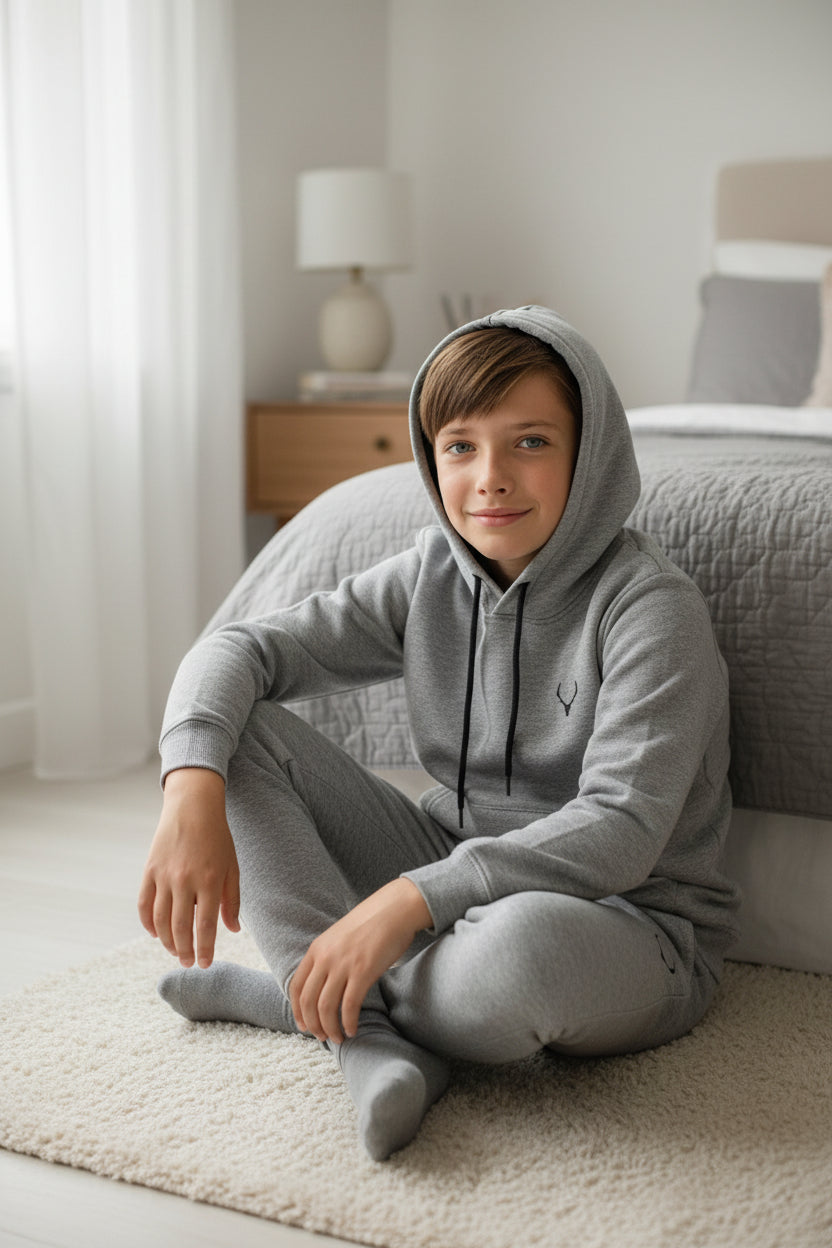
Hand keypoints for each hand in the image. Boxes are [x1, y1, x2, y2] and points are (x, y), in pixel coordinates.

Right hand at [137, 768, 239, 968]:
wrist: (193, 807)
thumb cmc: (217, 838)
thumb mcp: (232, 867)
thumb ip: (232, 900)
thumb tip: (232, 930)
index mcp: (210, 881)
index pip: (206, 926)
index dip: (205, 949)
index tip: (205, 964)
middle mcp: (185, 880)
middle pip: (181, 928)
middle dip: (184, 951)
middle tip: (188, 963)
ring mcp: (164, 876)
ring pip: (160, 920)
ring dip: (166, 941)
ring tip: (174, 951)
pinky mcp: (149, 870)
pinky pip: (144, 904)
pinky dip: (147, 923)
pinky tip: (155, 933)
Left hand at [290, 878, 430, 1044]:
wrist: (395, 909)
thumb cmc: (371, 924)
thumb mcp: (339, 937)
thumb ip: (328, 956)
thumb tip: (325, 983)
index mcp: (317, 949)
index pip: (296, 987)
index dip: (298, 1011)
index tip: (304, 1025)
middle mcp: (326, 957)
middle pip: (308, 1001)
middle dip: (313, 1025)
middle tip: (322, 1037)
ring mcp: (343, 964)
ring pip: (326, 1008)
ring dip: (330, 1029)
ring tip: (338, 1038)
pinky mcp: (363, 971)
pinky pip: (349, 1005)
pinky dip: (348, 1022)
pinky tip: (353, 1030)